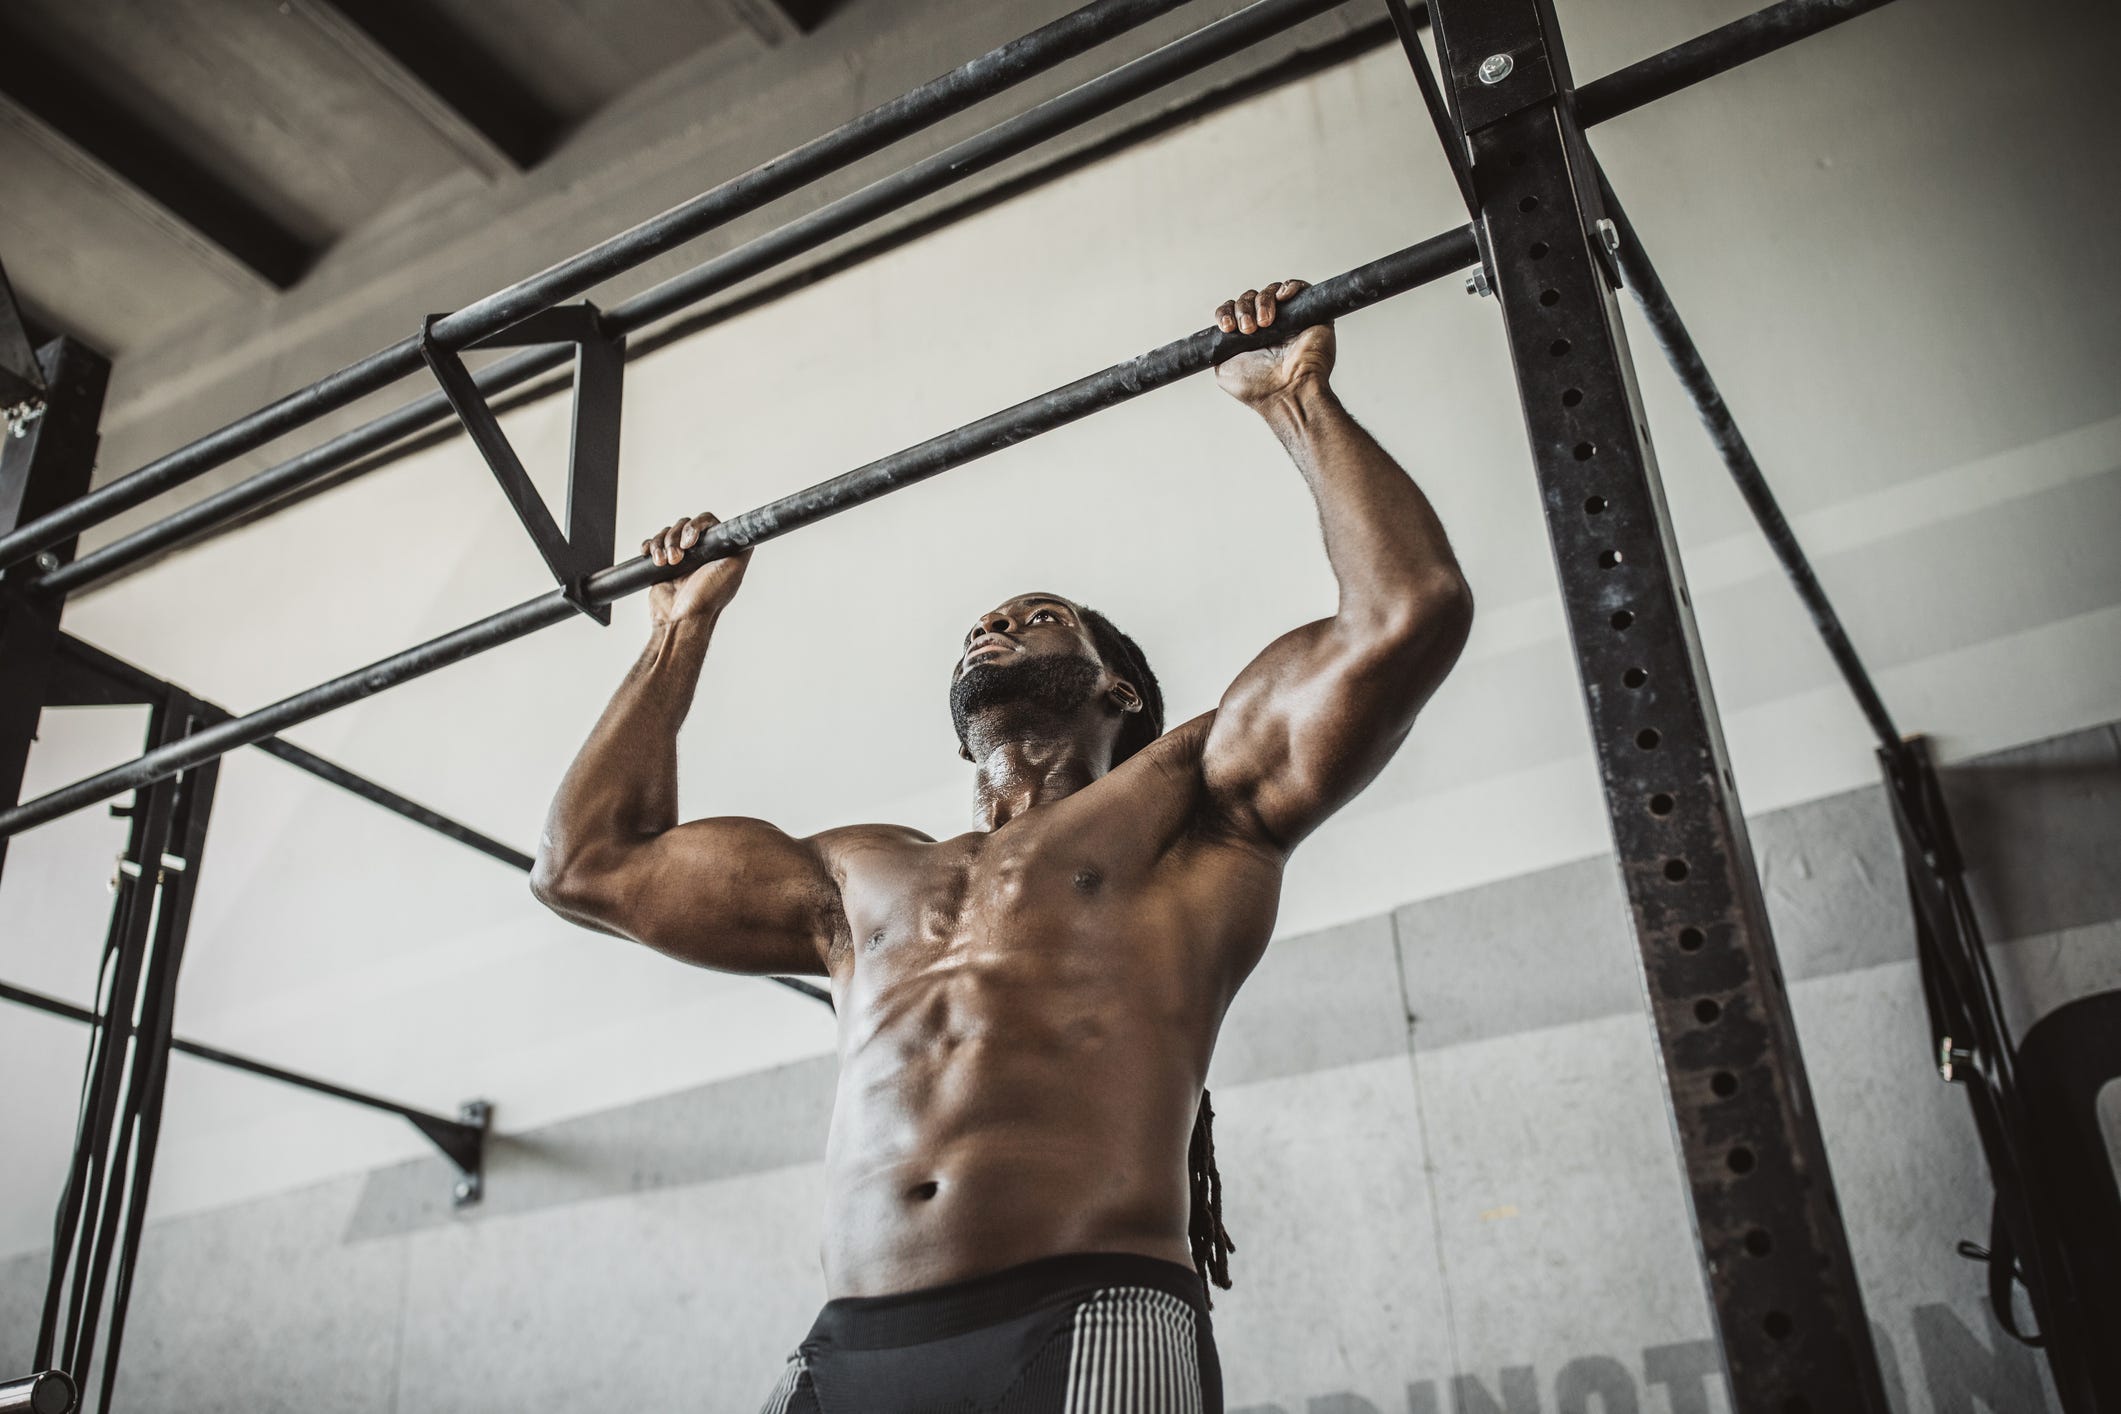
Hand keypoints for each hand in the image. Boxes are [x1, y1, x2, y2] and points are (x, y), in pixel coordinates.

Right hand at [643, 511, 750, 626]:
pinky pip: (652, 544)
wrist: (680, 619)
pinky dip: (649, 547)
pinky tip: (650, 557)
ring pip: (666, 533)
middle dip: (675, 539)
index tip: (689, 543)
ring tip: (663, 563)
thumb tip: (746, 531)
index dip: (695, 526)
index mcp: (715, 551)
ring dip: (661, 545)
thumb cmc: (707, 598)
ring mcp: (679, 557)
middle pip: (683, 524)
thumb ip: (742, 548)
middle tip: (676, 559)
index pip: (705, 522)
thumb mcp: (733, 570)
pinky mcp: (662, 564)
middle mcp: (699, 552)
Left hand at [1212, 279, 1334, 411]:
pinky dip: (1289, 287)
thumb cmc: (1259, 388)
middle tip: (1248, 329)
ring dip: (1263, 302)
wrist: (1288, 392)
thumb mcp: (1224, 370)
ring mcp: (1291, 319)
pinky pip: (1300, 287)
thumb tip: (1219, 336)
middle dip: (1244, 309)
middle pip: (1250, 298)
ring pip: (1271, 292)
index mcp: (1249, 337)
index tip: (1227, 327)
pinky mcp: (1312, 313)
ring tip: (1265, 323)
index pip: (1234, 311)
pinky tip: (1282, 299)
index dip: (1227, 313)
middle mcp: (1270, 327)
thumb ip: (1220, 349)